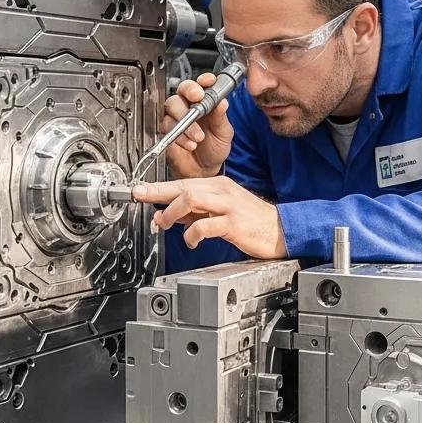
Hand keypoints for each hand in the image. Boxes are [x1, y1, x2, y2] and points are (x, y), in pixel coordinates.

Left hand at [133, 177, 285, 258]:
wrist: (282, 230)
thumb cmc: (252, 222)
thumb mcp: (221, 212)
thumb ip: (197, 212)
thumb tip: (169, 215)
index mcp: (219, 185)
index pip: (183, 182)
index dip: (158, 187)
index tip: (139, 190)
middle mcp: (222, 191)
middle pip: (184, 186)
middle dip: (158, 193)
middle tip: (140, 197)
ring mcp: (228, 206)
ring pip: (191, 199)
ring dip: (172, 212)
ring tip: (163, 223)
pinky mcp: (234, 223)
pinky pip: (205, 225)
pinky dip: (191, 234)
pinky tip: (191, 241)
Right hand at [162, 73, 233, 178]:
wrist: (204, 170)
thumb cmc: (214, 148)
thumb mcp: (224, 133)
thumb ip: (221, 118)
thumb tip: (222, 102)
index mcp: (204, 103)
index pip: (201, 85)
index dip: (203, 80)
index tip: (207, 81)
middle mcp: (188, 107)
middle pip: (181, 91)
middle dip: (189, 92)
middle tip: (198, 99)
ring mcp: (176, 118)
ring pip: (172, 107)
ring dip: (186, 122)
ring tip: (199, 137)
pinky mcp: (167, 132)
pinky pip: (167, 127)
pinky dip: (180, 136)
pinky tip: (190, 144)